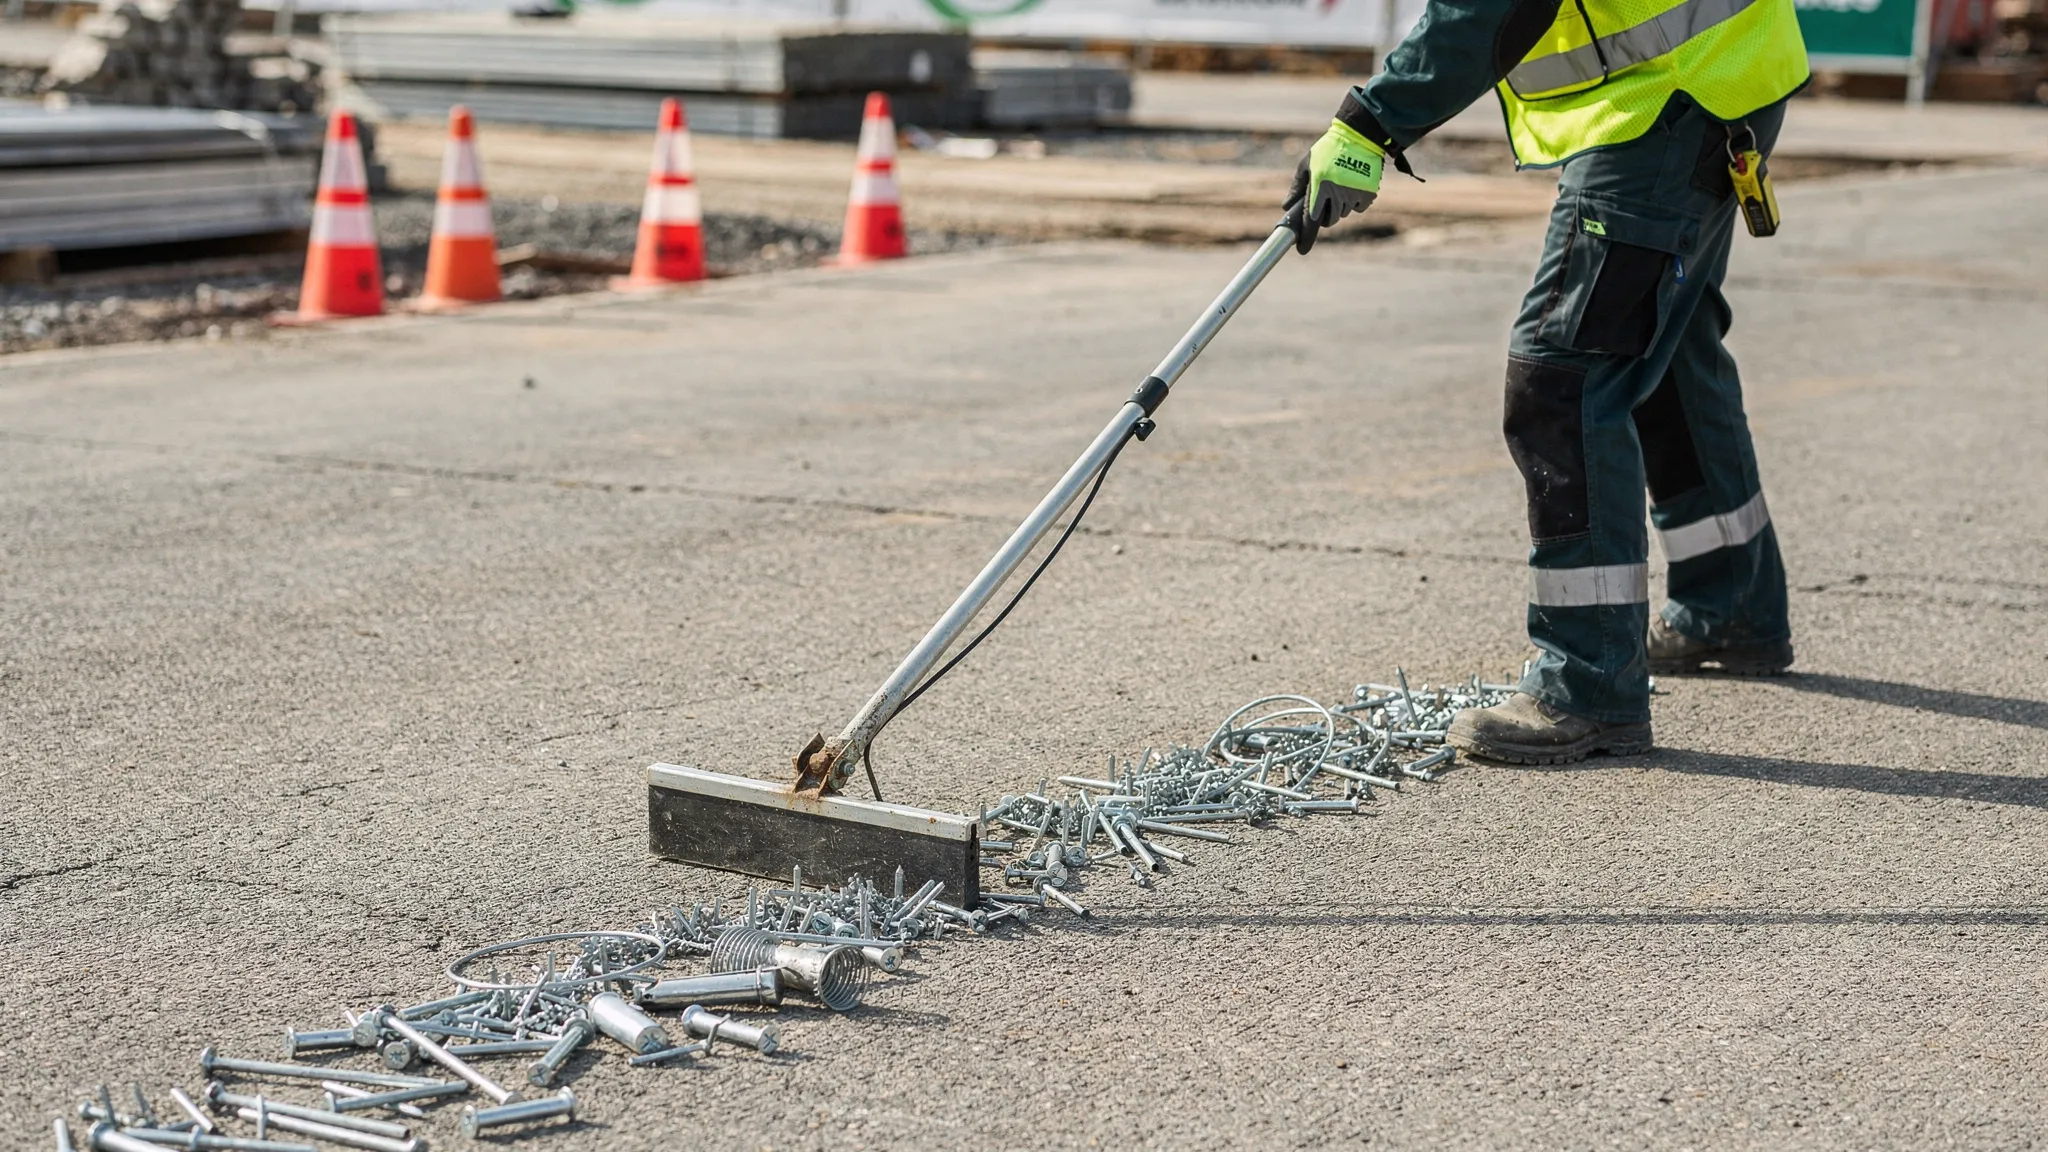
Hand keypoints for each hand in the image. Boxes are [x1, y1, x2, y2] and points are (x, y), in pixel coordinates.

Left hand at [1284, 120, 1385, 253]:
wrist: (1360, 136)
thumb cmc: (1328, 149)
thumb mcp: (1306, 163)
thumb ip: (1297, 186)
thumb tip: (1286, 206)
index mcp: (1319, 187)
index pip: (1311, 220)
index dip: (1306, 237)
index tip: (1302, 250)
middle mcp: (1337, 194)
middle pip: (1328, 221)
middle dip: (1324, 216)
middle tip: (1325, 200)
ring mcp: (1354, 195)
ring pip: (1343, 214)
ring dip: (1339, 206)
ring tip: (1340, 184)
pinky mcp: (1368, 193)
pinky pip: (1358, 207)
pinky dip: (1355, 202)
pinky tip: (1353, 185)